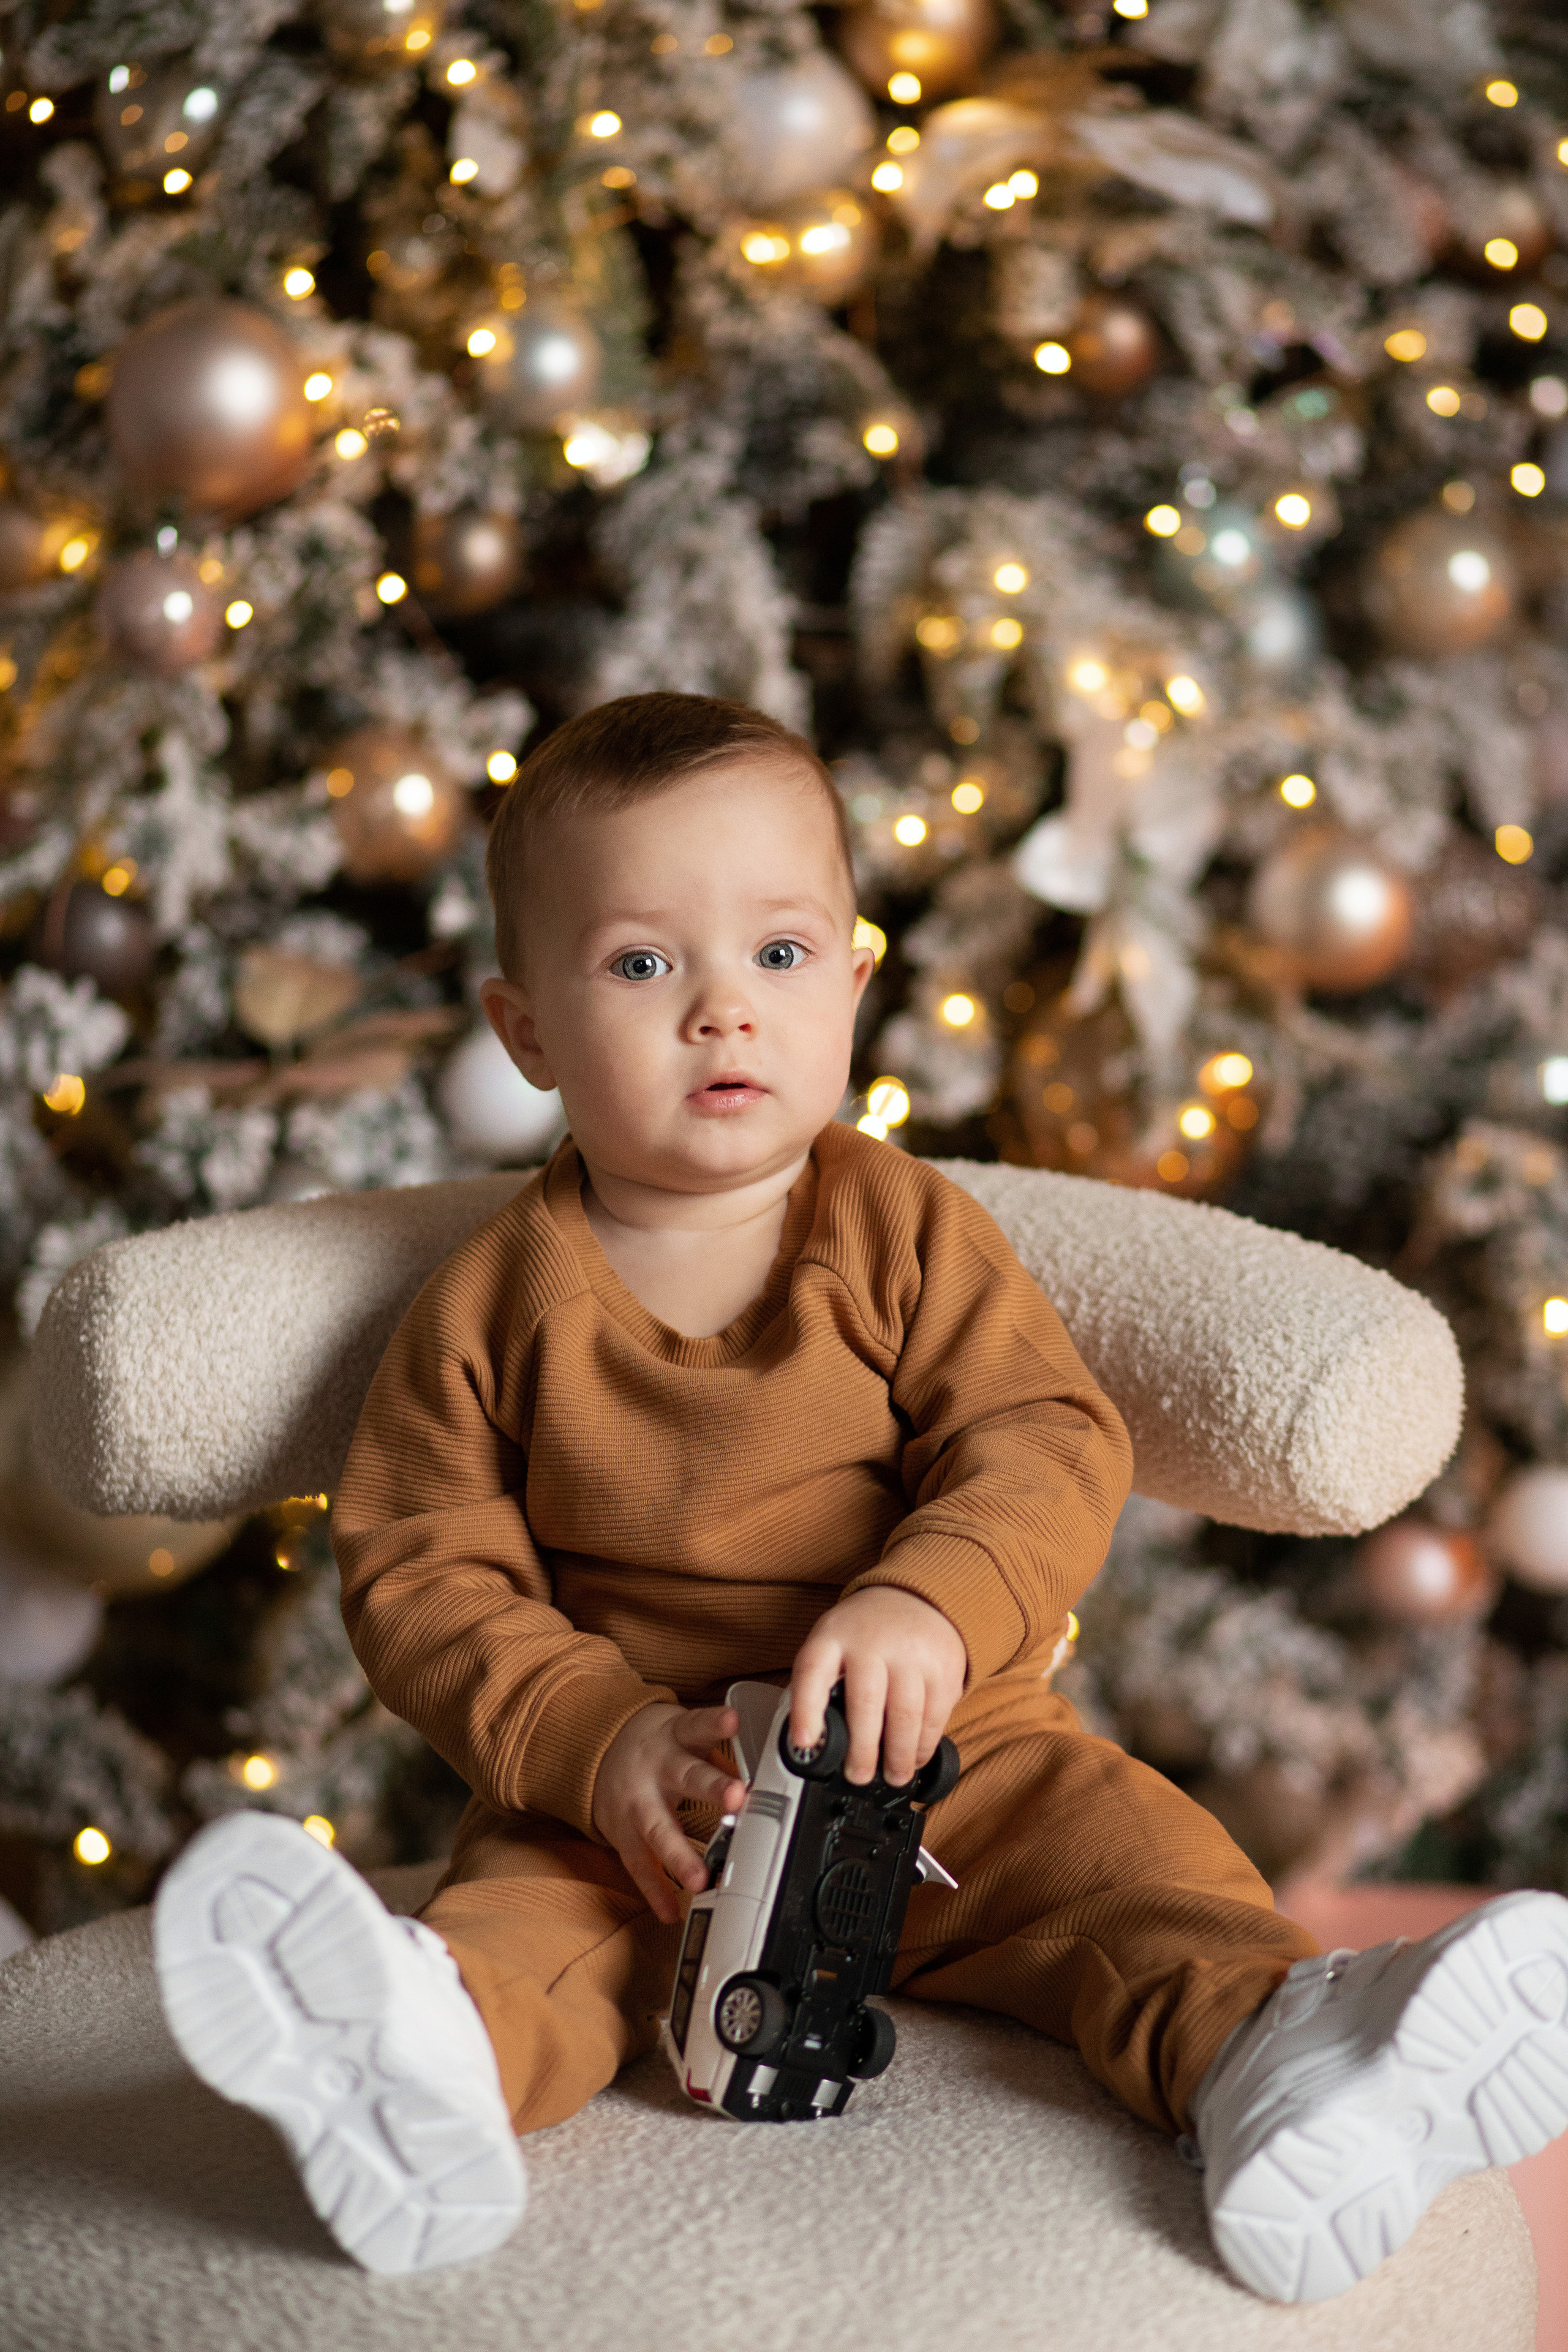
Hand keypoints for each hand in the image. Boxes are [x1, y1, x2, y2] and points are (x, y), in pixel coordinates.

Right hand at [592, 1702, 746, 1923]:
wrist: (599, 1750)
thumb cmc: (660, 1744)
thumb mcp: (685, 1732)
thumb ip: (721, 1745)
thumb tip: (774, 1753)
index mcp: (676, 1738)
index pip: (698, 1725)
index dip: (716, 1723)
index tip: (734, 1719)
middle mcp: (657, 1769)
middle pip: (686, 1777)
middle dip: (712, 1788)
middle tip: (738, 1797)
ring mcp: (637, 1803)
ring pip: (658, 1828)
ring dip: (679, 1855)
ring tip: (699, 1879)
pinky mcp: (623, 1833)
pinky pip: (639, 1864)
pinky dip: (654, 1890)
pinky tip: (671, 1910)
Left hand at [790, 1586, 966, 1789]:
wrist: (918, 1598)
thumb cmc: (865, 1633)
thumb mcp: (833, 1642)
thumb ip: (821, 1683)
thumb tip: (812, 1742)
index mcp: (833, 1637)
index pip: (813, 1673)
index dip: (806, 1711)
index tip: (805, 1743)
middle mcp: (872, 1643)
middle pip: (865, 1704)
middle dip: (862, 1750)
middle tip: (858, 1775)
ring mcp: (911, 1653)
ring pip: (905, 1716)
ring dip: (898, 1756)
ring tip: (893, 1777)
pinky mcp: (944, 1667)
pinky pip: (935, 1716)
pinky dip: (924, 1745)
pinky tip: (916, 1757)